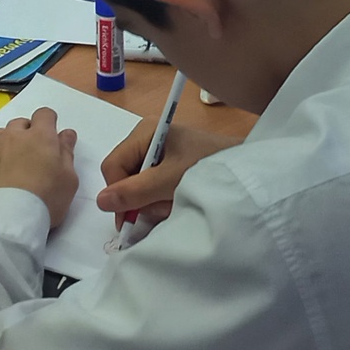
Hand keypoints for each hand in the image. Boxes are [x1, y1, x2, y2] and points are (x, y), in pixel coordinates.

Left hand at [0, 108, 77, 221]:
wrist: (9, 220)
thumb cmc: (45, 199)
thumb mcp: (69, 179)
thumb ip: (67, 152)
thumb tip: (66, 134)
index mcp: (39, 137)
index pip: (44, 114)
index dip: (47, 122)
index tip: (49, 136)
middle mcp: (12, 137)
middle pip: (18, 123)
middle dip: (25, 133)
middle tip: (30, 154)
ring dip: (1, 143)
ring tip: (6, 161)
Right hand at [95, 122, 233, 232]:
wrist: (248, 169)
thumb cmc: (209, 166)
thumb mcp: (170, 181)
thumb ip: (136, 192)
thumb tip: (100, 201)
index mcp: (144, 132)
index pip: (113, 166)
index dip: (119, 194)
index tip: (131, 218)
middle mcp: (147, 138)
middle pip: (125, 177)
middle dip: (140, 199)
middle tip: (162, 209)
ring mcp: (159, 152)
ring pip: (139, 186)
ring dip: (154, 202)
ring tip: (175, 204)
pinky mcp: (171, 165)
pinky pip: (154, 187)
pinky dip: (163, 199)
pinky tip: (179, 201)